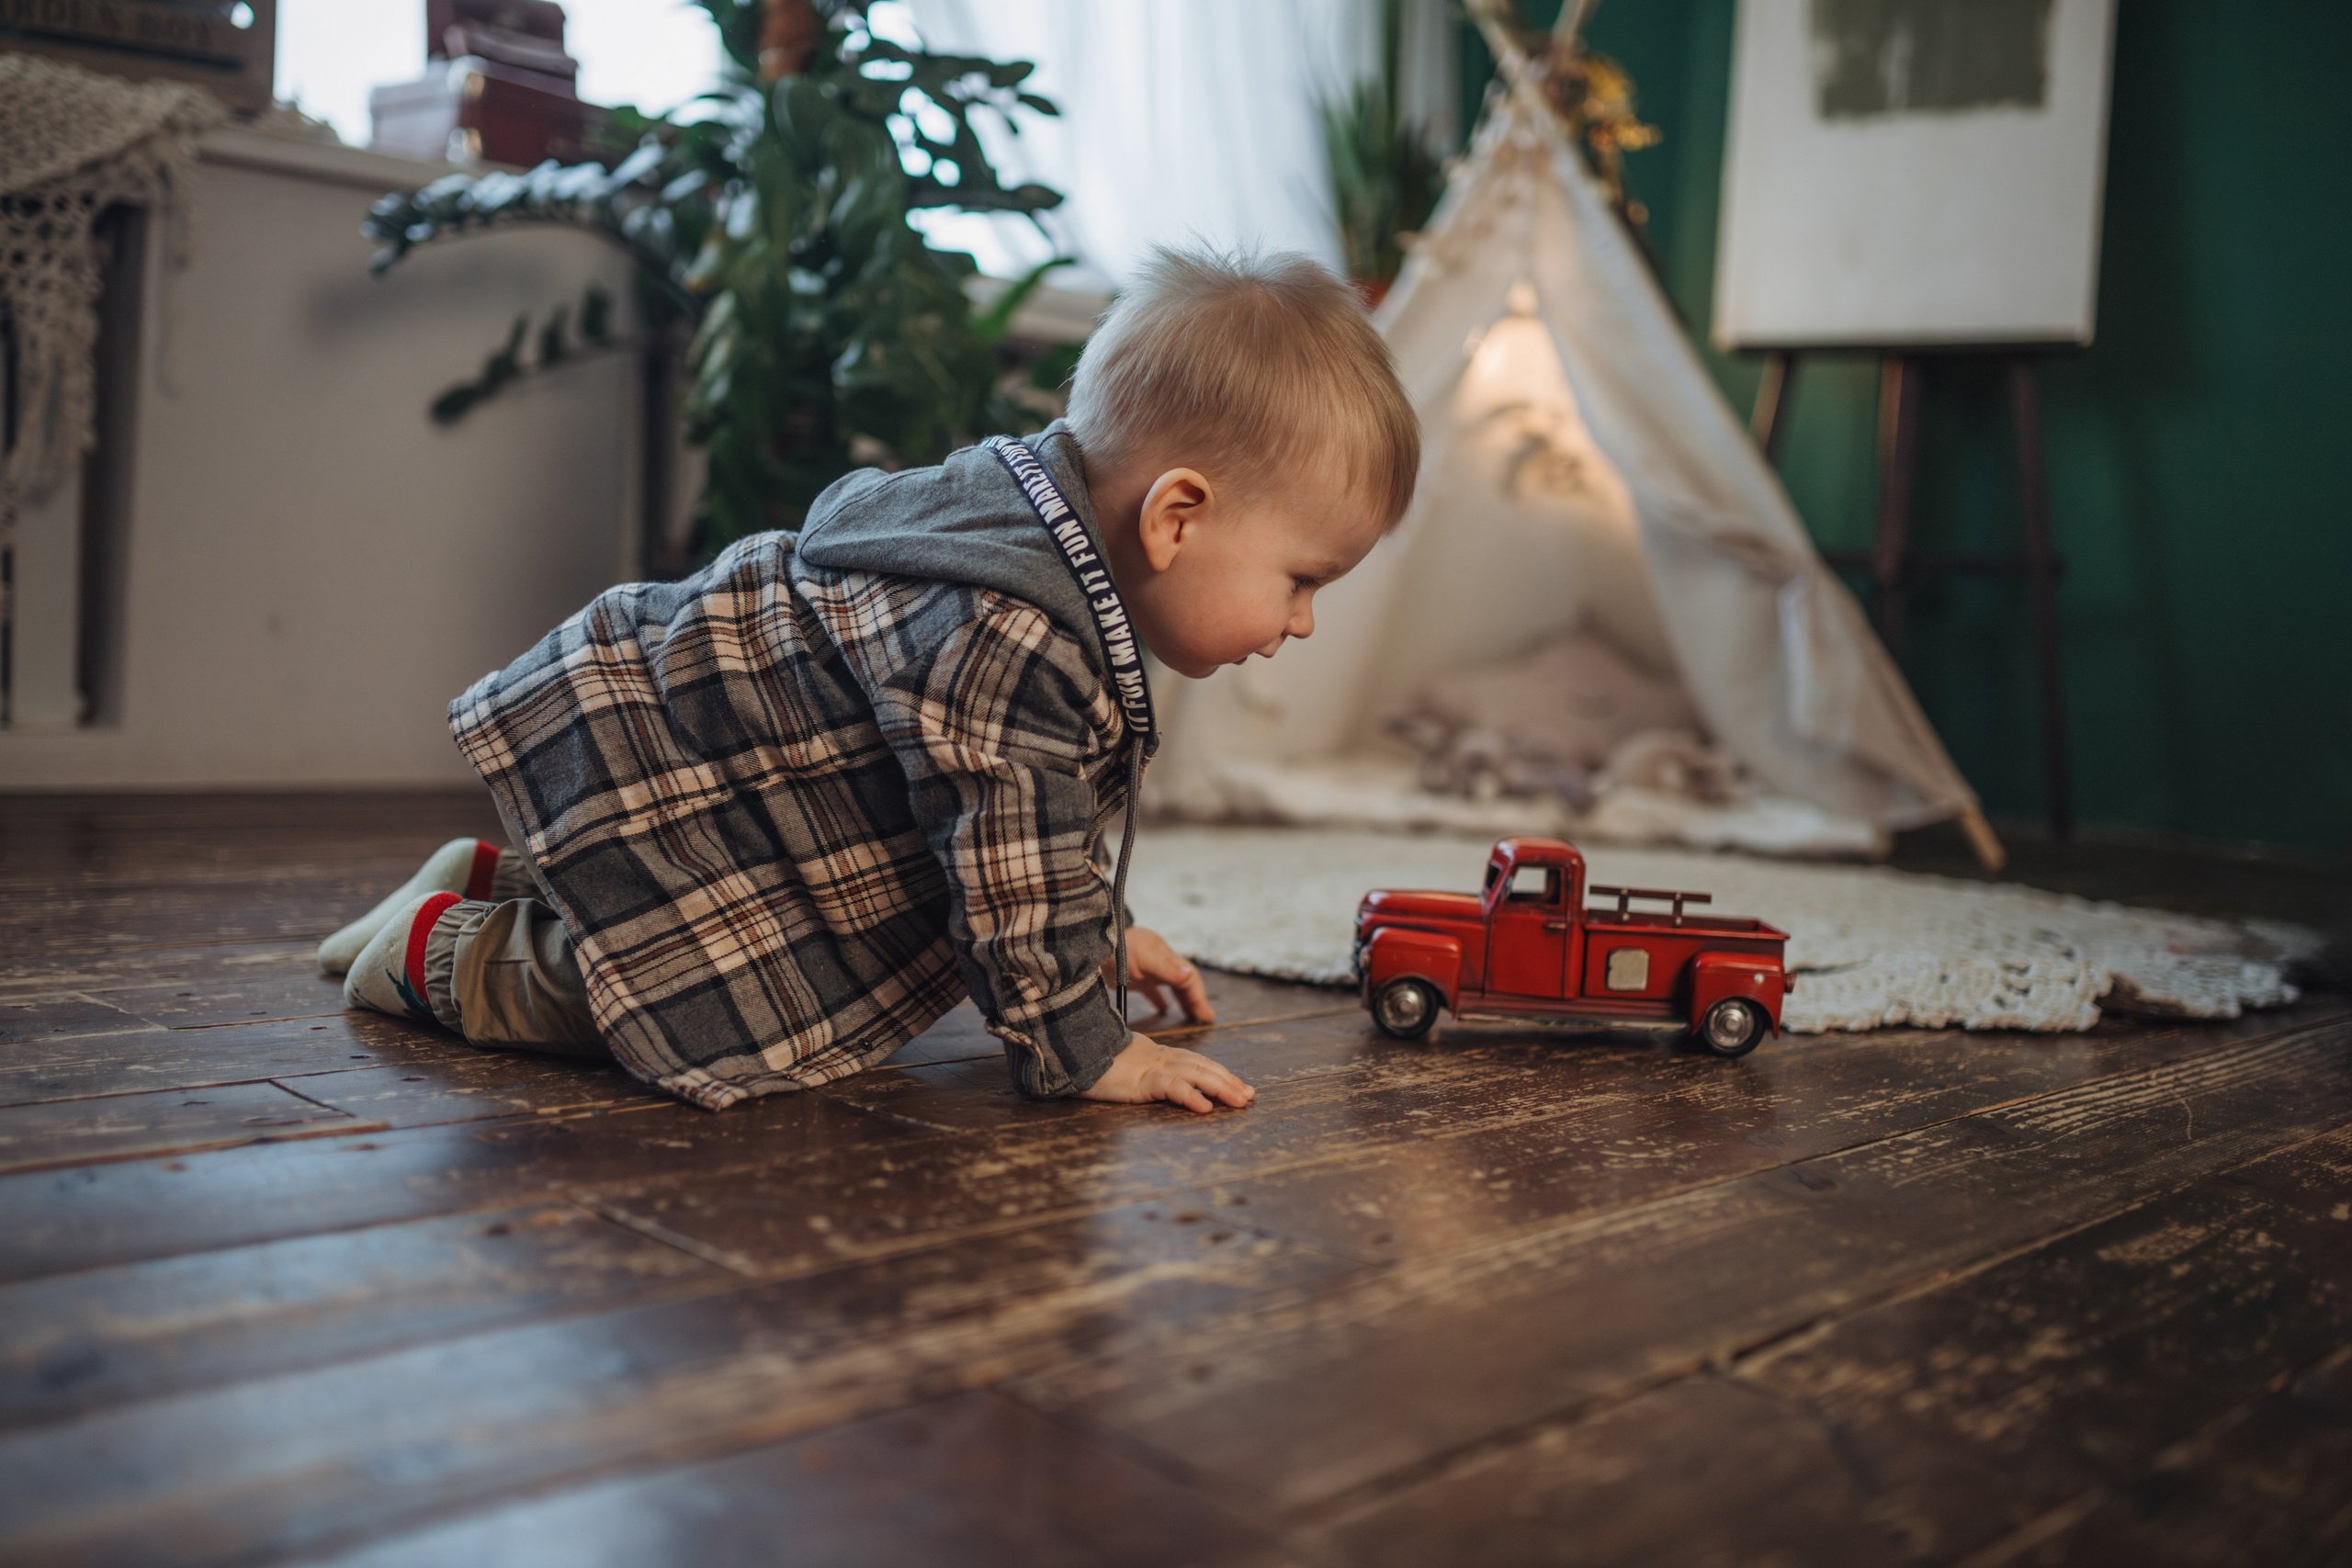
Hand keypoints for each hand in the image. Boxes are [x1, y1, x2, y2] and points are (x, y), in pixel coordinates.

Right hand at [1079, 1034, 1254, 1114]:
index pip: (1197, 1061)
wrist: (1071, 1052)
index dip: (1220, 1072)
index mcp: (1158, 1054)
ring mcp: (1152, 1067)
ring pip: (1196, 1073)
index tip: (1239, 1085)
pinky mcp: (1141, 1080)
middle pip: (1203, 1066)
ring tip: (1241, 1100)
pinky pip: (1171, 1087)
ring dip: (1222, 1087)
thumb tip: (1157, 1083)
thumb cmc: (1093, 1062)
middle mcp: (1160, 1057)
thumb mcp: (1125, 1067)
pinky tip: (1205, 1107)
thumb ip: (1143, 1072)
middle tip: (1250, 1095)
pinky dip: (1191, 1095)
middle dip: (1229, 1080)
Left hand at [1108, 927, 1215, 1023]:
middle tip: (1205, 1019)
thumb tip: (1190, 974)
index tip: (1207, 1015)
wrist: (1096, 944)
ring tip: (1191, 1016)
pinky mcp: (1136, 978)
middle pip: (1184, 984)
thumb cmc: (1122, 948)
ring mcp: (1149, 971)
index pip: (1190, 980)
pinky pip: (1152, 990)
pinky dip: (1160, 1000)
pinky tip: (1162, 1009)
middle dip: (1195, 1001)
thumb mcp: (1146, 959)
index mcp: (1168, 960)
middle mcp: (1162, 965)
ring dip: (1183, 1001)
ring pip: (1172, 987)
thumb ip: (1167, 968)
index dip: (1199, 997)